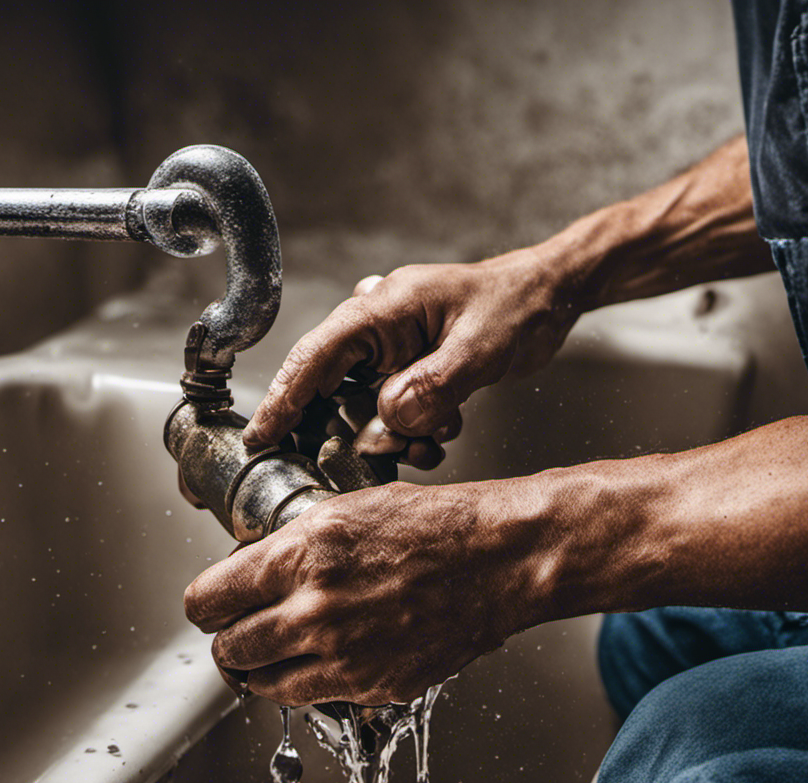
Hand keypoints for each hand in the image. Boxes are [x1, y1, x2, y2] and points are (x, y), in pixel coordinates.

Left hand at [183, 480, 550, 705]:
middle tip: (241, 631)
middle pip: (227, 649)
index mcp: (299, 556)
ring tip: (275, 652)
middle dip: (229, 640)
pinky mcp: (372, 688)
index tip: (212, 607)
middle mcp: (313, 612)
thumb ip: (287, 547)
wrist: (497, 559)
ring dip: (259, 671)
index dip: (205, 605)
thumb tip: (249, 570)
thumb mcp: (342, 513)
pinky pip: (311, 700)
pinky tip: (323, 660)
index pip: (207, 600)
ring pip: (260, 685)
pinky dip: (306, 685)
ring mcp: (343, 657)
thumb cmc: (431, 526)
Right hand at [242, 248, 579, 456]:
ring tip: (427, 444)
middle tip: (367, 457)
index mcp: (380, 310)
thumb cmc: (516, 306)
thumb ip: (434, 385)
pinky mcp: (405, 371)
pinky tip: (439, 434)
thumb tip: (390, 417)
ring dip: (390, 435)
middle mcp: (375, 330)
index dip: (283, 400)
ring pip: (361, 409)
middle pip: (328, 390)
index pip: (314, 357)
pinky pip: (388, 413)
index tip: (259, 438)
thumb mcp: (480, 348)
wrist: (548, 299)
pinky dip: (409, 432)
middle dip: (348, 431)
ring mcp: (389, 352)